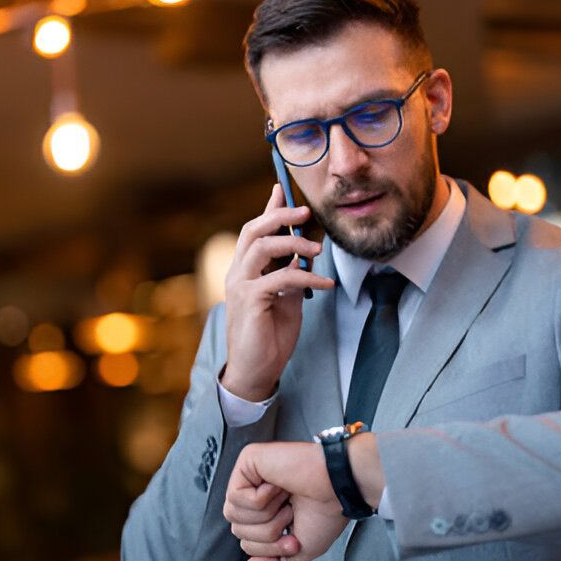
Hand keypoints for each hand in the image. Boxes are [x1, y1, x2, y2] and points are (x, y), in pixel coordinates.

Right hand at [220, 185, 334, 400]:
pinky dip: (304, 277)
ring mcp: (240, 287)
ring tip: (317, 251)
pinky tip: (323, 285)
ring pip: (261, 247)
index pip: (254, 230)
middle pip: (253, 230)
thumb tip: (303, 251)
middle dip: (280, 216)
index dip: (269, 208)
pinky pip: (279, 278)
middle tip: (306, 213)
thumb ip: (289, 272)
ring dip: (292, 243)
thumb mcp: (286, 298)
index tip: (283, 188)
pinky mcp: (250, 302)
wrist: (256, 371)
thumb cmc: (269, 336)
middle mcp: (237, 273)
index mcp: (245, 270)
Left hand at [224, 441, 347, 560]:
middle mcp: (255, 491)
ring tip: (286, 500)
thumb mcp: (299, 549)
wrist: (339, 489)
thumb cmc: (327, 512)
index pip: (246, 541)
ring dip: (266, 515)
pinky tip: (279, 486)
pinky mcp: (248, 460)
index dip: (270, 547)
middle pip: (237, 529)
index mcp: (267, 510)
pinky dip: (261, 499)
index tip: (294, 537)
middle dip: (267, 532)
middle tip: (291, 514)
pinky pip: (235, 496)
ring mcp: (250, 475)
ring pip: (232, 514)